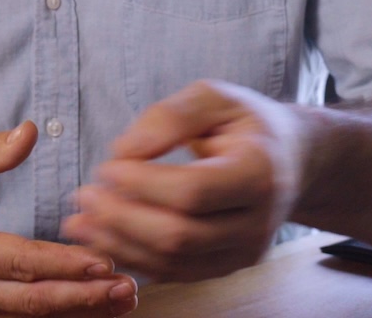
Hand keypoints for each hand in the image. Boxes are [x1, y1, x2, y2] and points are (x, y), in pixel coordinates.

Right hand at [0, 121, 137, 315]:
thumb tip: (29, 131)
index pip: (21, 261)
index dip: (63, 263)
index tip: (101, 260)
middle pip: (34, 301)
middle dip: (84, 296)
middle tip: (125, 288)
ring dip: (83, 311)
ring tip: (124, 300)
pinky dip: (68, 317)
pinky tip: (100, 310)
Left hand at [63, 81, 305, 281]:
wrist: (291, 159)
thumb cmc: (248, 124)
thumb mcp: (215, 98)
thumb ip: (170, 116)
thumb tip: (124, 150)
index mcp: (259, 172)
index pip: (192, 191)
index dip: (142, 184)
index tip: (106, 167)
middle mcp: (258, 221)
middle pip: (180, 235)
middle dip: (121, 219)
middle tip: (83, 196)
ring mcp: (245, 251)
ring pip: (173, 262)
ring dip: (119, 244)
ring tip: (80, 222)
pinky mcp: (228, 266)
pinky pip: (176, 273)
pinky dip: (135, 259)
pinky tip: (105, 239)